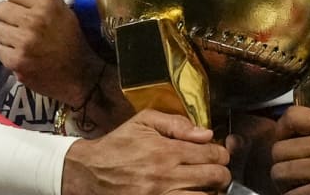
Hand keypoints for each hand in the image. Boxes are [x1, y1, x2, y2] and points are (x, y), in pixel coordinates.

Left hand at [0, 0, 101, 106]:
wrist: (79, 73)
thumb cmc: (69, 37)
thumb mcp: (57, 8)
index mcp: (47, 4)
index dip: (18, 0)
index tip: (27, 10)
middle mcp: (35, 20)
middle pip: (1, 9)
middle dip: (10, 18)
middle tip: (25, 28)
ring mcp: (25, 42)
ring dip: (8, 36)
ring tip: (24, 42)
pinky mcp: (17, 61)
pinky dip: (9, 53)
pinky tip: (23, 55)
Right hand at [63, 109, 231, 194]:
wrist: (88, 172)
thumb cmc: (117, 145)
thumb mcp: (144, 122)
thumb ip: (177, 124)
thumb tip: (206, 133)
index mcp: (167, 152)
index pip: (213, 155)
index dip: (221, 154)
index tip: (218, 154)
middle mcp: (166, 177)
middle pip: (215, 178)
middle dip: (222, 174)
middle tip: (216, 171)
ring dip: (209, 191)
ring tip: (205, 185)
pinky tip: (189, 192)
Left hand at [270, 106, 309, 194]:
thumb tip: (284, 132)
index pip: (292, 115)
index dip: (280, 129)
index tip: (283, 141)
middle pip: (279, 149)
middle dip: (280, 163)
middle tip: (290, 171)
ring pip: (279, 173)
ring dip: (283, 183)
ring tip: (295, 185)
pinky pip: (290, 194)